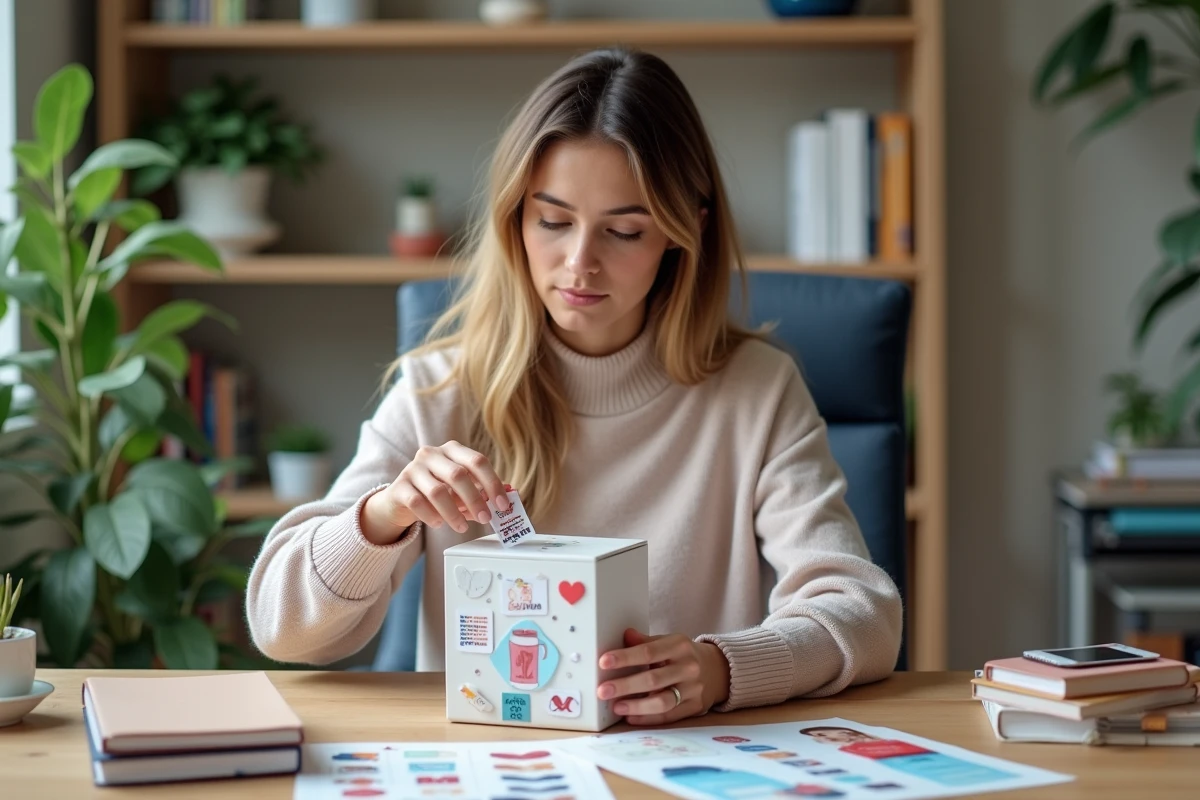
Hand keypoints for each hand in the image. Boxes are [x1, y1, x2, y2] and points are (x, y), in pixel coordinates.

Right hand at [360, 440, 509, 545]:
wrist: (401, 500)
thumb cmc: (438, 493)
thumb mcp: (462, 491)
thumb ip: (483, 491)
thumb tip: (510, 493)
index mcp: (452, 450)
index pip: (477, 461)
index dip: (492, 483)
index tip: (502, 504)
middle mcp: (432, 454)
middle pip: (458, 475)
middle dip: (475, 500)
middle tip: (486, 518)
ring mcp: (413, 469)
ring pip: (437, 491)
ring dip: (454, 513)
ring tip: (462, 527)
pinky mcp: (399, 487)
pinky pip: (417, 503)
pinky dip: (432, 516)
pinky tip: (439, 524)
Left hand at [596, 629, 730, 724]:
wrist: (717, 669)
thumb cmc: (683, 655)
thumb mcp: (668, 642)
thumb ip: (646, 642)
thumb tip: (625, 635)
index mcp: (679, 646)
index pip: (649, 652)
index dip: (625, 658)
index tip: (604, 662)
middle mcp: (688, 667)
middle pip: (654, 679)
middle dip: (625, 686)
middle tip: (603, 690)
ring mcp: (693, 689)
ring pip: (663, 701)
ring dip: (636, 706)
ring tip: (616, 707)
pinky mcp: (694, 707)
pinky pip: (669, 715)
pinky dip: (647, 718)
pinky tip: (631, 717)